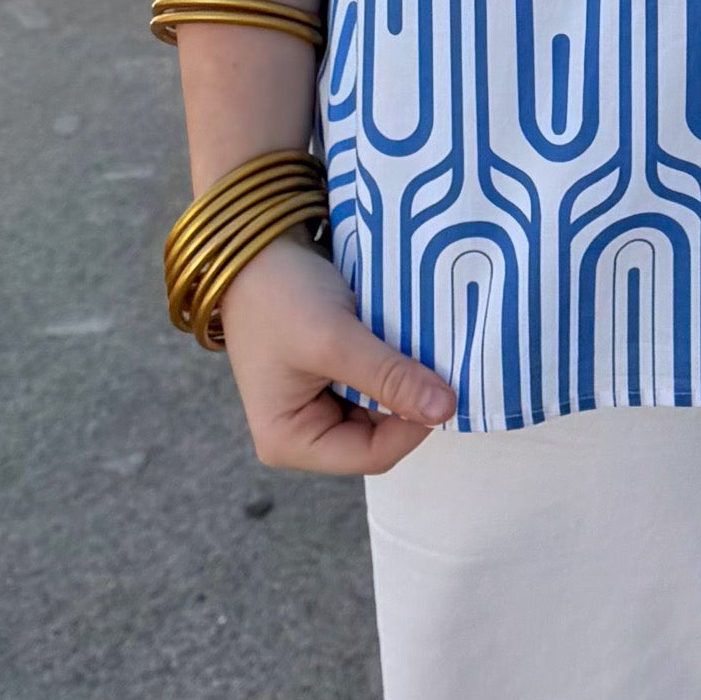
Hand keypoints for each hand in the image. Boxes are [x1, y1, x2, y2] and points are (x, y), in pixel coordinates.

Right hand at [217, 235, 455, 472]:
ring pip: (384, 405)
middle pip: (381, 433)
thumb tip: (446, 409)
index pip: (374, 455)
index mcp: (291, 441)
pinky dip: (395, 360)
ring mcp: (318, 403)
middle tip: (436, 358)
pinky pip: (377, 380)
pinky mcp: (332, 375)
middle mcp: (304, 432)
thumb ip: (389, 377)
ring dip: (404, 377)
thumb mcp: (334, 339)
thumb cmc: (279, 296)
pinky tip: (406, 335)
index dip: (414, 425)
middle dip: (409, 399)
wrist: (254, 245)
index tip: (442, 384)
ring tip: (421, 343)